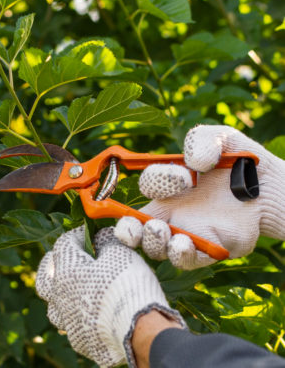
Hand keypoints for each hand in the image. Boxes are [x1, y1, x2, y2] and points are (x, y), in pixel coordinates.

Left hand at [35, 226, 183, 367]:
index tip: (91, 233)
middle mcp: (60, 297)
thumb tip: (101, 237)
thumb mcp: (120, 252)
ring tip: (74, 289)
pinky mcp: (80, 341)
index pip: (64, 244)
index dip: (78, 235)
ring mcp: (67, 321)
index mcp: (66, 271)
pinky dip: (78, 317)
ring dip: (61, 295)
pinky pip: (72, 325)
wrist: (140, 331)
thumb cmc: (128, 285)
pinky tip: (90, 314)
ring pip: (54, 305)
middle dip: (53, 264)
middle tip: (65, 259)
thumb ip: (106, 240)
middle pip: (45, 277)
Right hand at [115, 125, 284, 269]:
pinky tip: (183, 244)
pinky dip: (180, 255)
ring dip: (154, 242)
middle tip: (142, 224)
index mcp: (169, 186)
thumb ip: (202, 139)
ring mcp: (187, 234)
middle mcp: (172, 212)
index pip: (147, 186)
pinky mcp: (208, 250)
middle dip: (129, 229)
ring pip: (156, 248)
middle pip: (136, 228)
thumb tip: (193, 162)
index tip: (186, 177)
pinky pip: (185, 260)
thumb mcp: (222, 139)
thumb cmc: (242, 162)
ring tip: (163, 232)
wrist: (272, 187)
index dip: (158, 181)